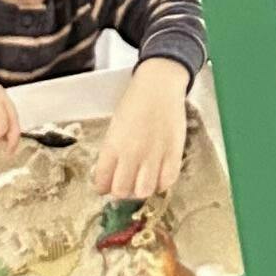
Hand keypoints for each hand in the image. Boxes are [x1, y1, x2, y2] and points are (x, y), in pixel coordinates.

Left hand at [93, 62, 190, 199]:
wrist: (159, 84)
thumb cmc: (134, 102)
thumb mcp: (115, 127)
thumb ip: (112, 153)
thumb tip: (110, 177)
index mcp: (112, 145)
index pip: (102, 182)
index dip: (104, 187)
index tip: (107, 184)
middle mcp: (131, 153)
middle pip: (121, 191)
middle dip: (122, 190)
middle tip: (126, 182)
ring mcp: (154, 154)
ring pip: (144, 191)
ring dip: (141, 189)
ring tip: (143, 180)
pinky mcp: (174, 152)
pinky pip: (167, 181)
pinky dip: (162, 182)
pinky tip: (159, 174)